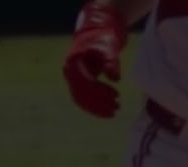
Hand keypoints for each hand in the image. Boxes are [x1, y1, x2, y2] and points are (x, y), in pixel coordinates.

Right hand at [62, 1, 127, 117]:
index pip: (86, 83)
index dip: (101, 92)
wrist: (96, 34)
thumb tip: (114, 79)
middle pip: (82, 94)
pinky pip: (83, 99)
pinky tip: (107, 111)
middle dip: (100, 104)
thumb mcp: (109, 48)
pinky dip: (94, 106)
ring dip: (97, 108)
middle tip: (117, 108)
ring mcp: (72, 78)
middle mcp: (70, 72)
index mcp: (74, 63)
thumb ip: (111, 62)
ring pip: (81, 100)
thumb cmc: (102, 40)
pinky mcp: (78, 82)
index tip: (117, 96)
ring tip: (114, 112)